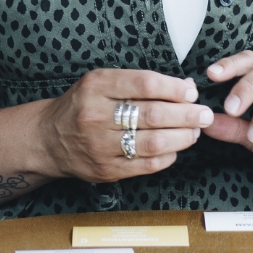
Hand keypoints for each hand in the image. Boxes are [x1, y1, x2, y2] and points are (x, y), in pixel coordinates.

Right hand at [34, 69, 213, 182]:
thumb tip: (183, 85)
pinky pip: (146, 165)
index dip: (174, 88)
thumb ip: (138, 83)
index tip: (191, 91)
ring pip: (152, 143)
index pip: (144, 84)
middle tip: (204, 114)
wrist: (48, 139)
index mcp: (96, 87)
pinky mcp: (105, 170)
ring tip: (195, 131)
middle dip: (186, 115)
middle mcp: (96, 115)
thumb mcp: (101, 82)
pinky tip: (176, 149)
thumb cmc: (82, 105)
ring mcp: (99, 146)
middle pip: (152, 115)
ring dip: (182, 138)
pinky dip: (167, 157)